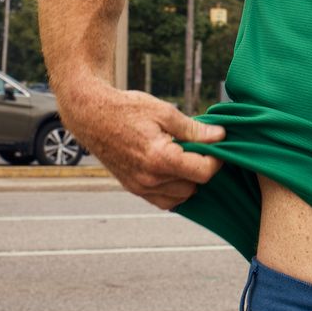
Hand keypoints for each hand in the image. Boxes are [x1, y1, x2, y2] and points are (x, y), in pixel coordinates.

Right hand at [64, 83, 225, 209]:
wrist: (91, 116)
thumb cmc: (127, 110)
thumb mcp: (165, 112)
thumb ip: (194, 130)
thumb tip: (220, 136)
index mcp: (160, 158)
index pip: (203, 172)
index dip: (216, 160)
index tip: (216, 146)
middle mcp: (149, 179)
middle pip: (194, 186)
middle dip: (201, 169)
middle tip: (197, 148)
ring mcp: (140, 187)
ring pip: (181, 197)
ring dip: (188, 181)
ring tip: (183, 157)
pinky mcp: (133, 189)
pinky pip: (164, 201)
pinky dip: (174, 190)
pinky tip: (173, 170)